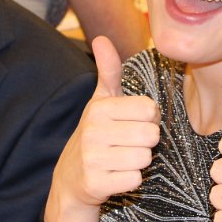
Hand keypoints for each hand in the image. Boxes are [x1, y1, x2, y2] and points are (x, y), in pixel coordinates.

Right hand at [51, 37, 159, 209]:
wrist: (70, 179)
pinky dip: (130, 180)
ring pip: (144, 158)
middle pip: (151, 135)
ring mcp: (92, 159)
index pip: (150, 110)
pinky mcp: (95, 184)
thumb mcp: (100, 102)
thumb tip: (101, 37)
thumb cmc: (95, 135)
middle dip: (145, 142)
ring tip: (120, 159)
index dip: (148, 119)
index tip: (132, 123)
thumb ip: (109, 71)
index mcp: (99, 108)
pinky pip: (135, 180)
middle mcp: (93, 131)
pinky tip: (115, 176)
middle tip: (127, 144)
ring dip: (138, 162)